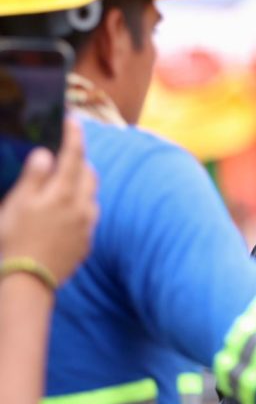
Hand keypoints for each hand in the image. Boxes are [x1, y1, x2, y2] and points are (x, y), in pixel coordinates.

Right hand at [0, 119, 97, 284]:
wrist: (28, 281)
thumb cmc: (15, 239)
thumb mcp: (17, 204)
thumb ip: (34, 177)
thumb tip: (46, 154)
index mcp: (62, 193)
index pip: (73, 156)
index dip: (74, 136)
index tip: (73, 122)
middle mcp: (81, 207)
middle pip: (89, 174)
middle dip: (80, 160)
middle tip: (67, 153)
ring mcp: (87, 226)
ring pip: (91, 195)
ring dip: (82, 184)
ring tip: (64, 182)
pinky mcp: (86, 242)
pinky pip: (89, 216)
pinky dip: (81, 206)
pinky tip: (66, 212)